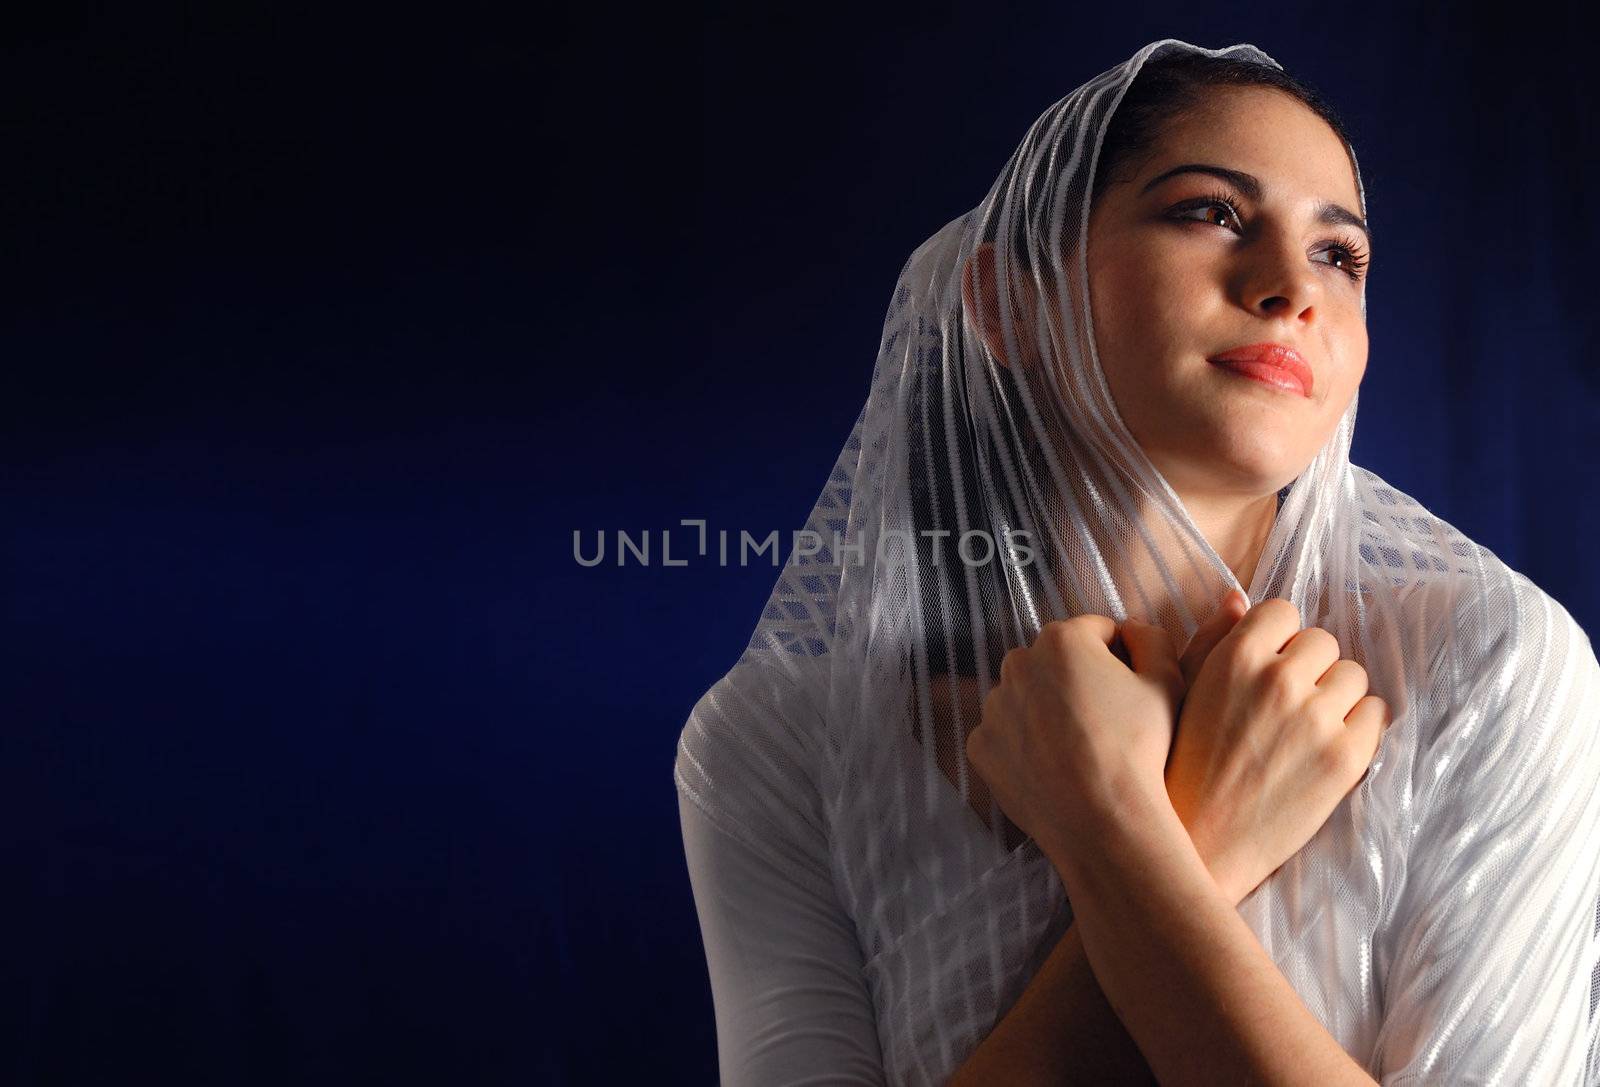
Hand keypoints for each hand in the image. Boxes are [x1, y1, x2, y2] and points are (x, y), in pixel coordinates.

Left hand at [965, 614, 1183, 861]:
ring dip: (1046, 711)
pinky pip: (1005, 734)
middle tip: (1103, 720)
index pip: (1094, 632)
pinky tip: (1052, 766)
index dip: (1118, 656)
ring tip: (1078, 747)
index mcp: (1062, 640)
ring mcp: (994, 706)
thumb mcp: (1166, 683)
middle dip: (1076, 680)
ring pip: (1025, 697)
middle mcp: (1018, 664)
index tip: (1127, 687)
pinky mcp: (980, 745)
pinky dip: (1024, 745)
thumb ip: (1152, 639)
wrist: (1103, 821)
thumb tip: (1131, 628)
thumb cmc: (1139, 750)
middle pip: (1054, 661)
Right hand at [1165, 597, 1389, 904]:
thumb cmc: (1179, 764)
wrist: (1200, 841)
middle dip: (1308, 666)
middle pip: (1322, 642)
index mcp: (1235, 658)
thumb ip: (1211, 639)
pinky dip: (1358, 725)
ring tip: (1308, 725)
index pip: (1282, 613)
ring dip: (1336, 695)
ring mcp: (1317, 719)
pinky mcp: (1346, 758)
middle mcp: (1279, 680)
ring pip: (1353, 676)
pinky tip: (1327, 745)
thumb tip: (1239, 599)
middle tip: (1288, 701)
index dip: (1277, 639)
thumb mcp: (1181, 692)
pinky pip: (1375, 714)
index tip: (1268, 664)